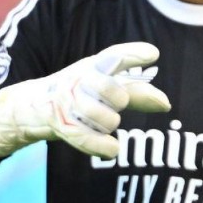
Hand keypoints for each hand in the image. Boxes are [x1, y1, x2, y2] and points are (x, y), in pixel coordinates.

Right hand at [0, 42, 170, 160]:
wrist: (36, 108)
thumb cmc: (82, 96)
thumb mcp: (107, 89)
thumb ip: (137, 94)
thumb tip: (167, 104)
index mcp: (93, 66)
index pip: (115, 58)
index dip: (133, 55)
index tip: (154, 54)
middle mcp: (79, 79)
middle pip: (115, 93)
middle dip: (120, 102)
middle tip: (113, 104)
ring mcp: (68, 102)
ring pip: (108, 120)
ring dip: (110, 125)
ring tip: (102, 123)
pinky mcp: (62, 125)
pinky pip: (95, 140)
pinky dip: (107, 148)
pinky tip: (113, 148)